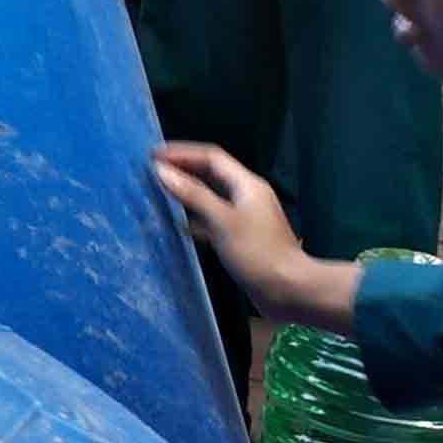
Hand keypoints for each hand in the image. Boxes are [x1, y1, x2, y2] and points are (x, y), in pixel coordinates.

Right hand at [150, 143, 359, 331]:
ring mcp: (245, 216)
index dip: (182, 152)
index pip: (212, 157)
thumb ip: (192, 194)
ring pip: (212, 196)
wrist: (289, 289)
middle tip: (154, 170)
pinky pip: (213, 217)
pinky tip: (179, 225)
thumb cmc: (256, 252)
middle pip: (212, 173)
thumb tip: (162, 171)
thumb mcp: (221, 220)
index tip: (153, 156)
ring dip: (188, 192)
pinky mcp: (242, 236)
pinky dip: (195, 216)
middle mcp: (247, 195)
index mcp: (247, 185)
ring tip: (161, 192)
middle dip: (184, 168)